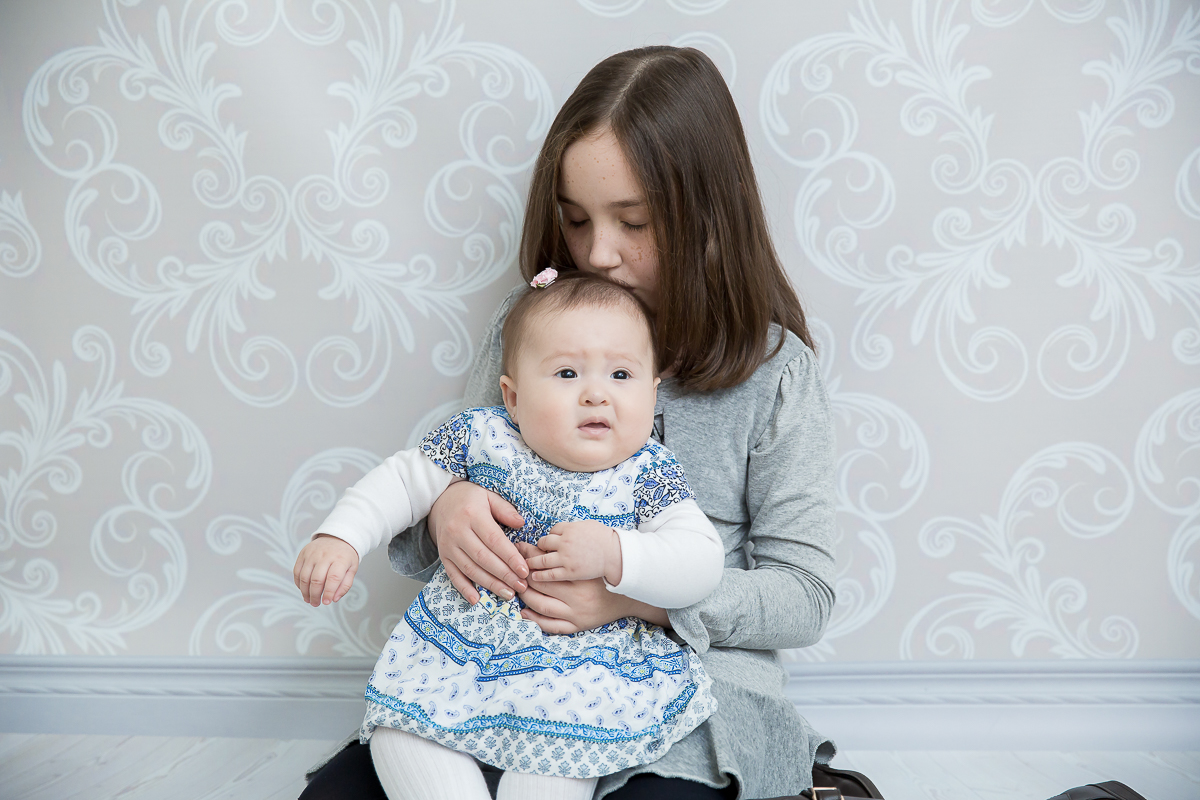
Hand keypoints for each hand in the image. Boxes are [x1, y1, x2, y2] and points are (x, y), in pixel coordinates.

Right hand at [293, 534, 359, 606]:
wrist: (337, 537)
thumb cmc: (345, 556)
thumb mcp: (352, 569)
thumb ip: (345, 585)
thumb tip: (334, 599)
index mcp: (340, 559)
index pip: (333, 578)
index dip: (328, 592)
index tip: (326, 602)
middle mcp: (325, 555)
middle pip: (316, 579)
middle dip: (315, 595)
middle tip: (316, 603)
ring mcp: (312, 553)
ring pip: (304, 576)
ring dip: (305, 591)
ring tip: (309, 600)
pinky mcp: (303, 553)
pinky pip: (297, 571)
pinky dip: (298, 583)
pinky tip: (303, 590)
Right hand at [428, 480, 527, 603]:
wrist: (441, 501)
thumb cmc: (471, 499)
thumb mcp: (489, 496)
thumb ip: (505, 510)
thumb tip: (521, 524)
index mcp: (472, 515)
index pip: (494, 540)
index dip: (510, 557)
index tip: (524, 570)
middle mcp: (457, 531)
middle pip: (483, 558)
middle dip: (504, 575)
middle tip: (521, 586)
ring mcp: (448, 546)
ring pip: (470, 569)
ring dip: (490, 584)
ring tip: (508, 593)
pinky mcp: (443, 556)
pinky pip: (453, 575)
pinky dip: (464, 589)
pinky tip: (477, 599)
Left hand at [515, 542, 669, 633]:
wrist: (627, 597)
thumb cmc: (604, 575)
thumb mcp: (588, 561)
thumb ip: (568, 553)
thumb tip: (542, 545)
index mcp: (579, 575)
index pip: (546, 565)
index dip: (529, 556)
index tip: (519, 549)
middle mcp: (577, 595)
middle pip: (540, 584)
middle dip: (523, 575)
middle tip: (514, 568)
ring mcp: (576, 612)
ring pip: (541, 605)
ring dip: (525, 596)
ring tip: (518, 587)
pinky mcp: (577, 625)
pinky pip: (551, 625)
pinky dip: (535, 619)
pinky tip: (524, 612)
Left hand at [527, 520, 620, 583]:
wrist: (616, 555)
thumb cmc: (605, 540)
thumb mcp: (588, 526)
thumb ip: (573, 527)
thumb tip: (562, 529)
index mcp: (570, 530)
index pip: (551, 532)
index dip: (547, 538)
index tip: (544, 543)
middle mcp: (565, 543)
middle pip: (543, 545)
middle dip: (534, 549)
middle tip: (526, 553)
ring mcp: (567, 560)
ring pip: (543, 561)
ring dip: (532, 564)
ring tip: (525, 566)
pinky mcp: (570, 573)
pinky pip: (551, 575)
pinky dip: (541, 576)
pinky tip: (534, 577)